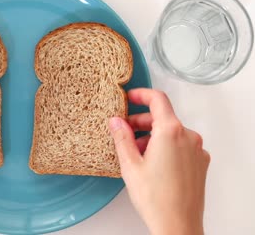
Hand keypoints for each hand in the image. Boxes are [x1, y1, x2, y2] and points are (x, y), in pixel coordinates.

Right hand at [109, 88, 209, 234]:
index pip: (158, 99)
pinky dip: (166, 146)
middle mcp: (188, 137)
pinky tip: (152, 163)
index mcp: (170, 132)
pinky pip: (181, 145)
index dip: (141, 94)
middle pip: (163, 117)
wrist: (177, 225)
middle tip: (124, 130)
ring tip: (136, 153)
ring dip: (153, 136)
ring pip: (172, 132)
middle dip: (142, 121)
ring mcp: (197, 150)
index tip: (130, 97)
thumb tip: (115, 121)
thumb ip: (121, 137)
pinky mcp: (200, 163)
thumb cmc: (156, 199)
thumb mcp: (130, 164)